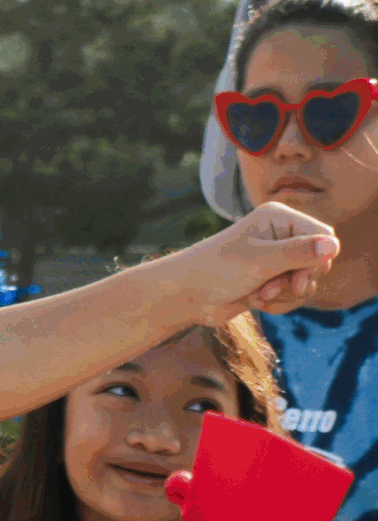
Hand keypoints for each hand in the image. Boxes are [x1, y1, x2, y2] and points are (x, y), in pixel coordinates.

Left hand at [183, 202, 337, 320]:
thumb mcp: (259, 260)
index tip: (300, 280)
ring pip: (308, 282)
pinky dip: (278, 303)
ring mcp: (278, 258)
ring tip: (257, 296)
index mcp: (279, 217)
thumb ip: (298, 253)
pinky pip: (294, 296)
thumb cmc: (216, 270)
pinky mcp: (273, 279)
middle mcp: (282, 234)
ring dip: (285, 295)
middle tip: (270, 289)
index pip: (324, 236)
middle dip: (297, 282)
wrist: (186, 296)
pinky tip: (254, 302)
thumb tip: (334, 245)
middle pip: (319, 262)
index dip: (318, 260)